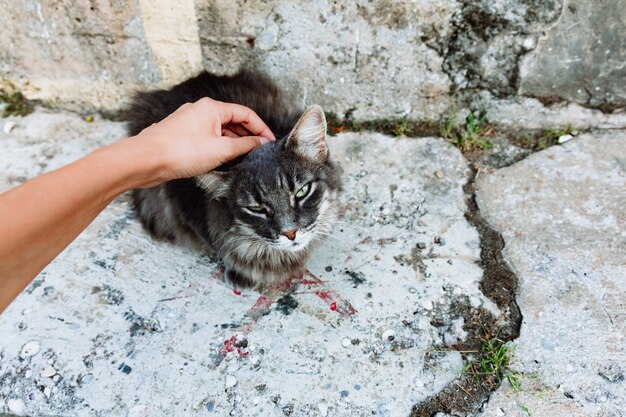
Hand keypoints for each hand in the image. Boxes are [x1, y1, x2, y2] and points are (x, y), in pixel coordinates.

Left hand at [127, 97, 275, 186]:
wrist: (146, 159)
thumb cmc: (181, 152)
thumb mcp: (221, 149)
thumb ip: (244, 145)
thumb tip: (261, 143)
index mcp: (212, 108)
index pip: (245, 114)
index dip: (261, 128)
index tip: (269, 143)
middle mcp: (200, 110)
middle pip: (232, 120)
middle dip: (248, 136)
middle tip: (259, 152)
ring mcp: (189, 122)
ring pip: (219, 130)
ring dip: (233, 142)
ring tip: (243, 158)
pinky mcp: (181, 135)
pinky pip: (206, 137)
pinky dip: (218, 146)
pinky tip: (221, 160)